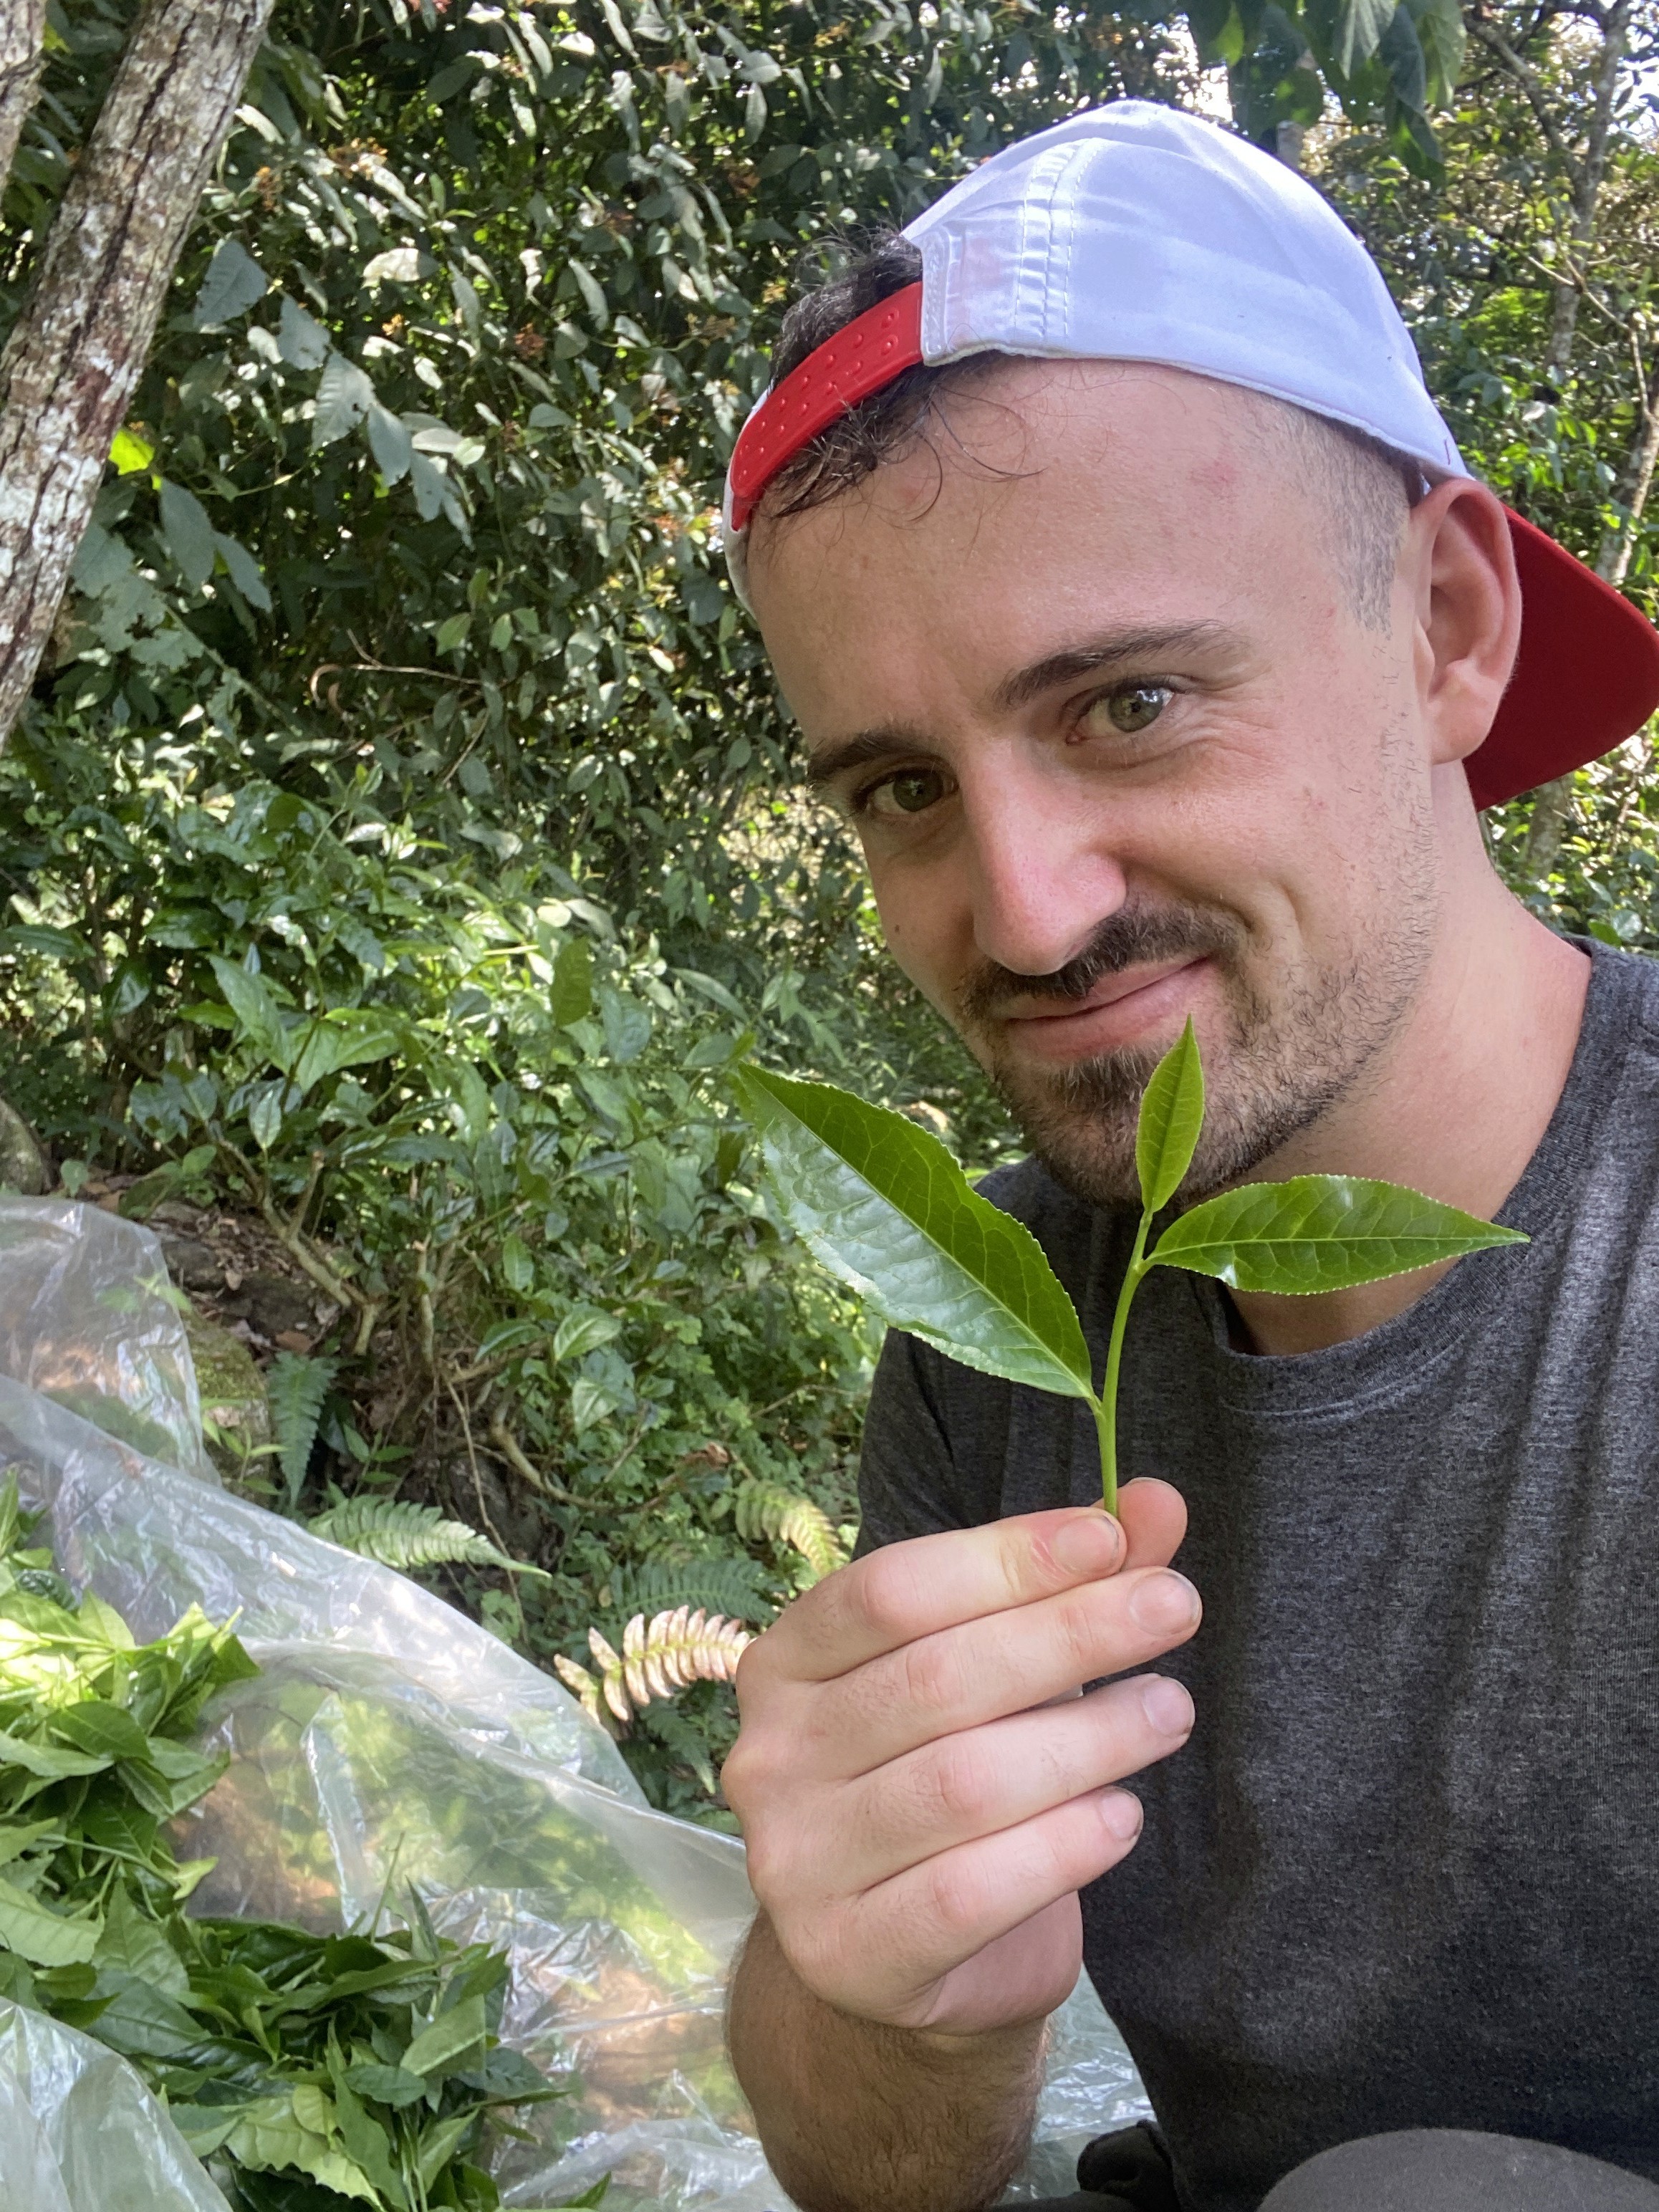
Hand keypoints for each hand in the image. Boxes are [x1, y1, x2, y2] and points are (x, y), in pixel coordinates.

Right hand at [723, 1481, 1197, 2038]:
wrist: (903, 1960)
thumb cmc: (953, 1780)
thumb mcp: (999, 1674)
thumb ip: (1066, 1587)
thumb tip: (1158, 1500)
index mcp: (788, 1662)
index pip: (890, 1590)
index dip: (1003, 1557)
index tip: (1111, 1538)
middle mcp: (770, 1754)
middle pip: (935, 1677)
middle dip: (1069, 1634)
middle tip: (1175, 1609)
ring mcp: (797, 1861)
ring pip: (961, 1784)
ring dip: (1087, 1738)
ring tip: (1169, 1711)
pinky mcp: (848, 1954)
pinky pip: (968, 1892)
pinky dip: (1061, 1847)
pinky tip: (1122, 1816)